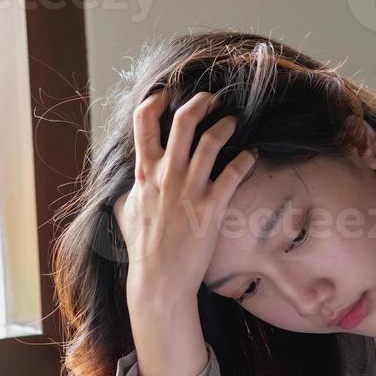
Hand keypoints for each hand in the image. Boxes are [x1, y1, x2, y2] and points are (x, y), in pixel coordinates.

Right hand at [112, 89, 258, 304]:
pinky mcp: (211, 207)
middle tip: (212, 100)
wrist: (159, 281)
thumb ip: (128, 189)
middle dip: (201, 102)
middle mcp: (166, 176)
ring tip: (233, 121)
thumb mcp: (124, 213)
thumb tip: (128, 179)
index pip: (143, 122)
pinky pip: (234, 172)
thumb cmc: (142, 249)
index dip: (157, 100)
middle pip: (184, 121)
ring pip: (211, 141)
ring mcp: (189, 190)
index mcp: (144, 173)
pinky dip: (245, 158)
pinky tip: (251, 155)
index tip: (168, 94)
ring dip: (226, 125)